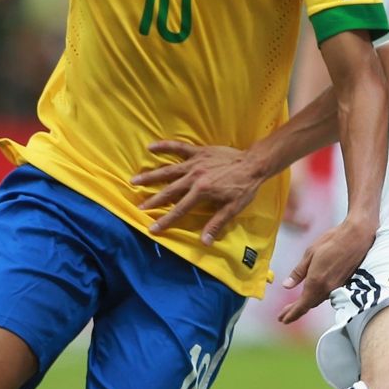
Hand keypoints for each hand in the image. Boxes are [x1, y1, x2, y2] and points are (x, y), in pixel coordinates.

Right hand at [132, 140, 265, 243]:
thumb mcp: (233, 209)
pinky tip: (150, 147)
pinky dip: (165, 146)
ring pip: (168, 170)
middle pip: (168, 190)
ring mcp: (195, 163)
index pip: (179, 210)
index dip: (165, 220)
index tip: (152, 228)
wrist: (254, 163)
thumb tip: (205, 242)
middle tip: (138, 207)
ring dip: (151, 176)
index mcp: (202, 192)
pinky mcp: (199, 152)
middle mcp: (194, 177)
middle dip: (152, 200)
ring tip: (134, 180)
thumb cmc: (244, 187)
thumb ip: (216, 224)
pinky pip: (179, 148)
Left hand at [278, 217, 375, 323]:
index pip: (302, 305)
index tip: (281, 319)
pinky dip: (316, 298)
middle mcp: (327, 288)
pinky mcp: (344, 284)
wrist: (357, 236)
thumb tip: (286, 286)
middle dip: (296, 311)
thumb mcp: (310, 254)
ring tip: (295, 307)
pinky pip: (327, 295)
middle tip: (283, 315)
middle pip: (309, 304)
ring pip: (318, 300)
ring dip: (306, 304)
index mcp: (316, 281)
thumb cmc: (332, 241)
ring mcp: (337, 287)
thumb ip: (298, 273)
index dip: (291, 314)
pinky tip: (312, 295)